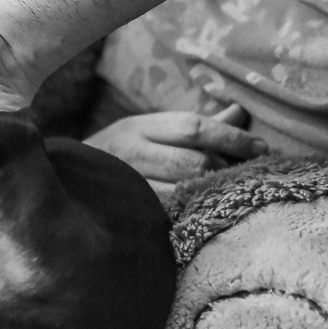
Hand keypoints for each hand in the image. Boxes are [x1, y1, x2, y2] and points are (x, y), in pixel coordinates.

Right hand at [83, 104, 268, 198]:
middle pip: (192, 161)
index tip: (261, 148)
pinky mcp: (129, 213)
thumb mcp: (150, 129)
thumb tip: (238, 113)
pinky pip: (169, 215)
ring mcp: (128, 185)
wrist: (66, 179)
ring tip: (237, 192)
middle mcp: (131, 152)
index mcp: (140, 127)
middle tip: (252, 173)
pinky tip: (208, 211)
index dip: (232, 138)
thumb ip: (195, 126)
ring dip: (214, 192)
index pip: (193, 127)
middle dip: (226, 168)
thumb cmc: (120, 152)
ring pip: (182, 191)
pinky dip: (192, 212)